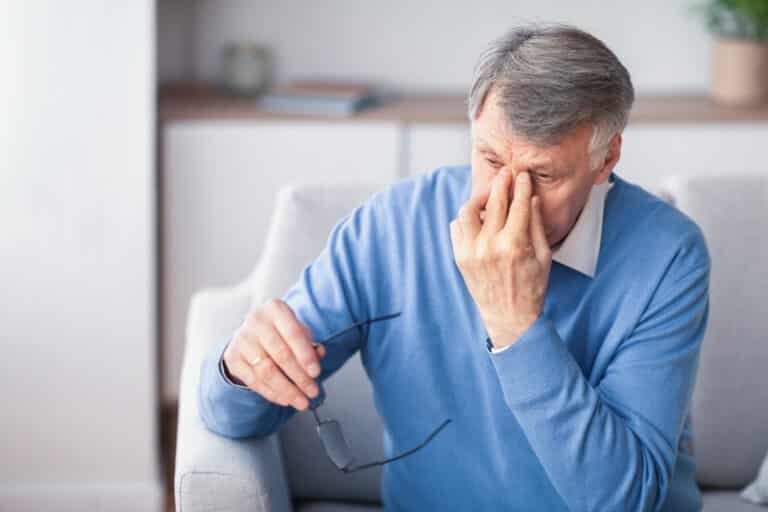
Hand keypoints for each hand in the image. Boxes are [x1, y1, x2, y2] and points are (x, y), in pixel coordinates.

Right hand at [223, 298, 326, 409]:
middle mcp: (256, 321)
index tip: (316, 373)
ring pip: (266, 371)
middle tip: (313, 391)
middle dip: (299, 377)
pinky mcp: (233, 357)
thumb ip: (310, 344)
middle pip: (280, 354)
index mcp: (275, 309)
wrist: (252, 333)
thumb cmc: (281, 332)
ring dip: (287, 390)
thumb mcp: (298, 331)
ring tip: (301, 401)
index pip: (293, 333)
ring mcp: (242, 339)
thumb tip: (320, 354)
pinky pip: (254, 380)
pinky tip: (285, 399)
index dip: (305, 355)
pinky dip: (272, 393)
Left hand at [449, 169, 551, 348]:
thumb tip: (532, 198)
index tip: (523, 174)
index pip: (518, 204)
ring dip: (480, 198)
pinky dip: (466, 218)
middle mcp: (490, 245)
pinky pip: (457, 226)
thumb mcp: (543, 256)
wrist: (508, 317)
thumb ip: (536, 225)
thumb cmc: (531, 287)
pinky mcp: (459, 257)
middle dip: (501, 183)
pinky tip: (478, 218)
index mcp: (514, 244)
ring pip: (468, 210)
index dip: (522, 185)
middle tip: (506, 173)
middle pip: (493, 202)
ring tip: (489, 196)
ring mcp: (471, 251)